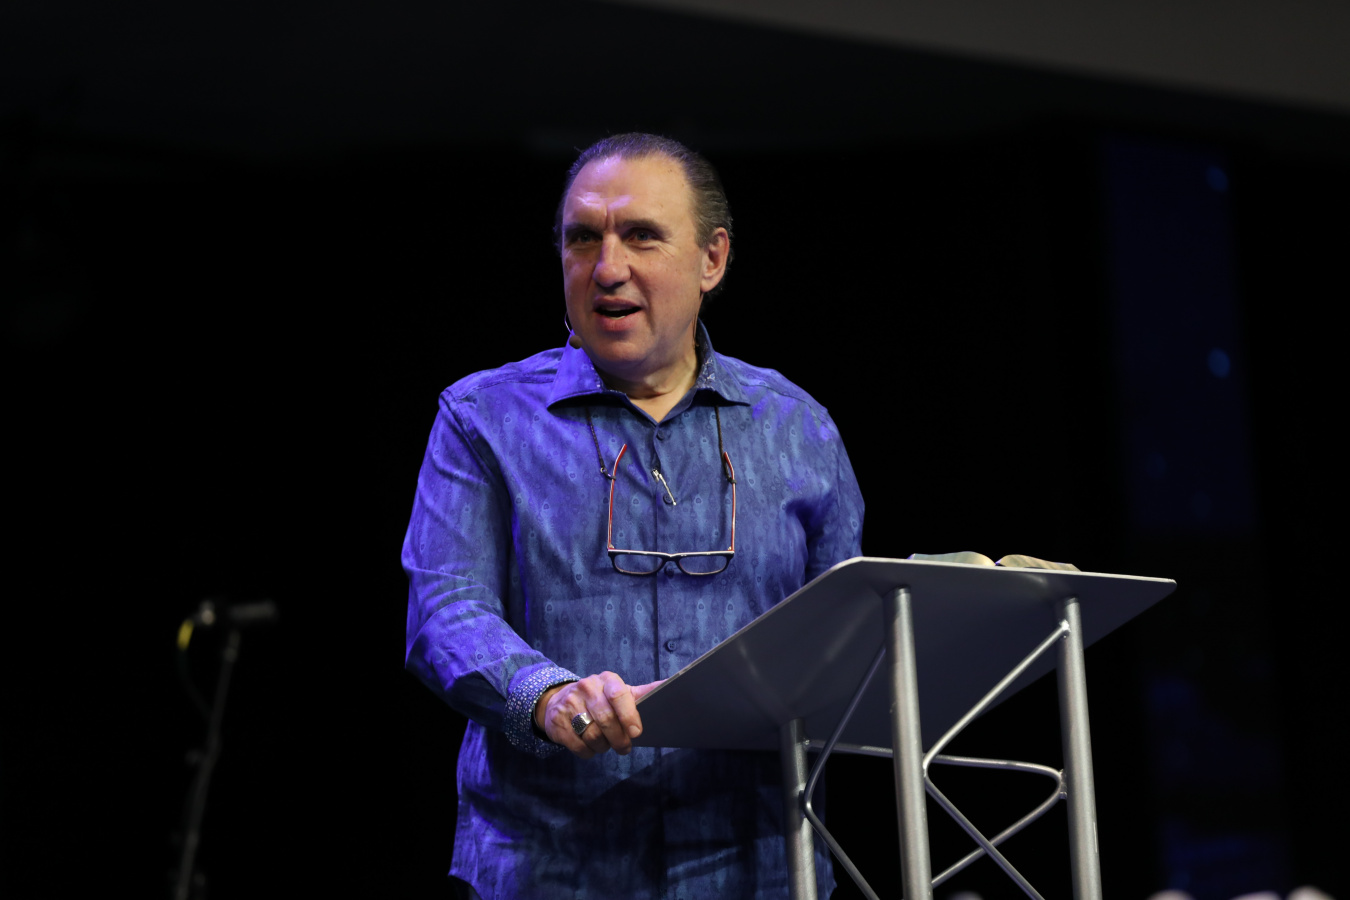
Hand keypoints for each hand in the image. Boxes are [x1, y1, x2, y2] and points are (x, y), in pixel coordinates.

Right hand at [535, 672, 662, 758]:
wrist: (559, 700)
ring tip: (606, 744)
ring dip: (603, 747)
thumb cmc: (600, 699)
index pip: (618, 694)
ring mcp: (569, 704)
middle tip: (625, 748)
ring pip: (592, 736)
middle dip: (619, 739)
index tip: (637, 733)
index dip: (629, 716)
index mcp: (606, 680)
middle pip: (606, 720)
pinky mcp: (557, 722)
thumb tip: (671, 686)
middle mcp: (586, 688)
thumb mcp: (620, 692)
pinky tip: (591, 747)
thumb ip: (643, 693)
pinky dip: (588, 752)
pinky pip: (578, 746)